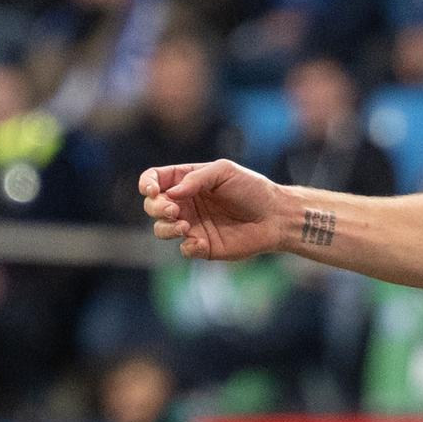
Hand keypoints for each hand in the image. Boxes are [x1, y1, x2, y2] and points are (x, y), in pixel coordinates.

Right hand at [138, 160, 285, 259]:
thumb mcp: (225, 171)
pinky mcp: (203, 246)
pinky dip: (187, 246)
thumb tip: (170, 193)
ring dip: (166, 228)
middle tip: (174, 210)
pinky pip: (184, 249)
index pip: (155, 180)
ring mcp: (192, 225)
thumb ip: (197, 178)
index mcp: (188, 182)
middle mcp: (185, 203)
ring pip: (161, 229)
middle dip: (156, 208)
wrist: (276, 215)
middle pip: (152, 206)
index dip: (146, 184)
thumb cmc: (253, 189)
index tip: (152, 190)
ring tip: (185, 226)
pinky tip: (200, 241)